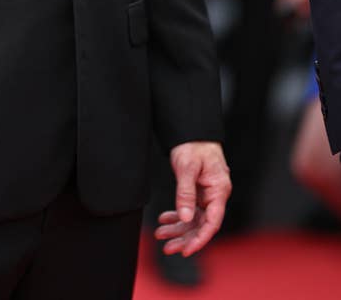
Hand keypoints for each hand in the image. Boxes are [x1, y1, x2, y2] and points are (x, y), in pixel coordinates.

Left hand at [155, 141, 230, 256]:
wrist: (191, 130)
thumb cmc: (193, 144)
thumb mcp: (187, 167)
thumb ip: (186, 193)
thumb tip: (185, 218)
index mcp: (219, 190)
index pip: (212, 222)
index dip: (200, 238)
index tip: (186, 250)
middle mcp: (215, 195)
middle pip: (202, 224)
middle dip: (184, 238)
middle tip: (167, 247)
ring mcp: (207, 194)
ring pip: (193, 219)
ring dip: (178, 229)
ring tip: (161, 235)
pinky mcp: (198, 192)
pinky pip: (189, 210)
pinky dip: (177, 216)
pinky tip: (164, 220)